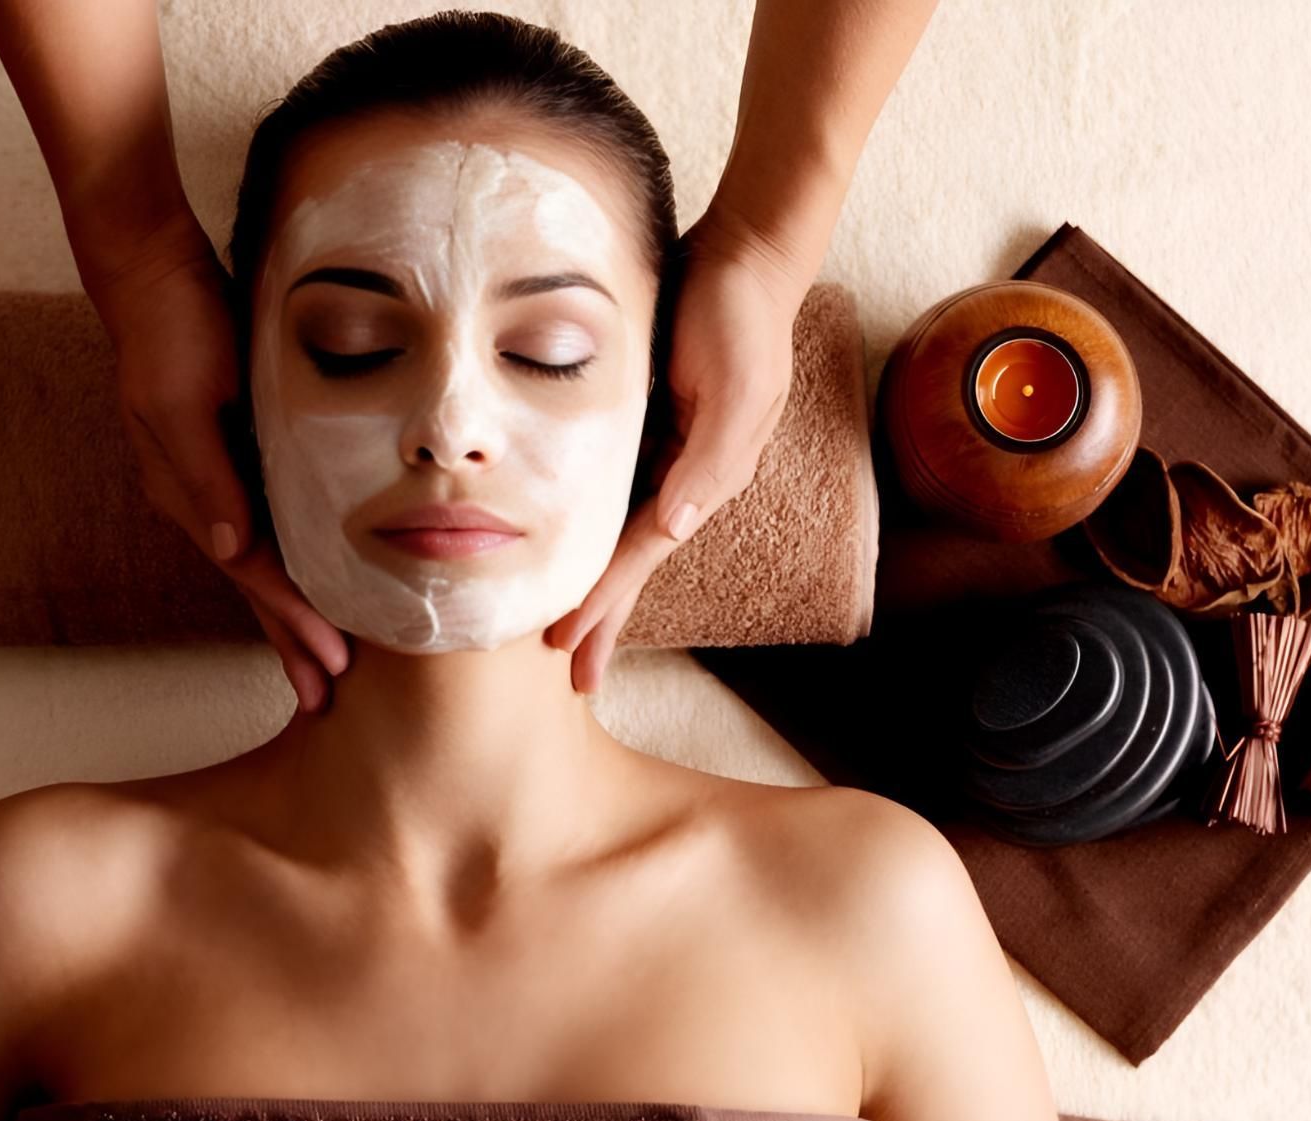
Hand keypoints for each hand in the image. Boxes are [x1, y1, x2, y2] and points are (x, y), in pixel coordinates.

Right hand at [88, 217, 348, 712]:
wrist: (152, 268)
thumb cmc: (173, 327)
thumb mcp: (184, 399)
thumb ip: (207, 477)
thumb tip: (229, 552)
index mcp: (188, 494)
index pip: (254, 574)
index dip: (293, 621)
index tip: (333, 666)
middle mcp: (201, 498)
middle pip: (255, 587)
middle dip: (289, 643)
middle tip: (324, 698)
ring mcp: (216, 478)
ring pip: (262, 565)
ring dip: (291, 614)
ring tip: (321, 662)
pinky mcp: (236, 454)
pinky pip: (270, 526)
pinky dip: (292, 564)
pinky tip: (315, 579)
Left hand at [543, 205, 810, 692]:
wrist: (745, 253)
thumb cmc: (738, 314)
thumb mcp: (733, 386)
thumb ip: (709, 458)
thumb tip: (676, 527)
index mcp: (706, 475)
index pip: (642, 552)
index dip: (603, 600)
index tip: (565, 646)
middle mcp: (686, 474)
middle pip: (634, 561)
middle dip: (604, 618)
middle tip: (571, 676)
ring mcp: (669, 451)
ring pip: (621, 533)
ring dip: (596, 584)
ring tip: (567, 632)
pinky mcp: (649, 424)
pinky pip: (615, 491)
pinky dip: (592, 529)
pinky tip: (574, 550)